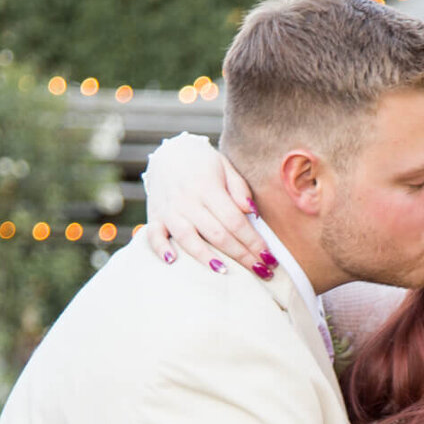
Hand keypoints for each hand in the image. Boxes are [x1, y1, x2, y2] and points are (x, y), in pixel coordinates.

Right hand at [142, 133, 273, 276]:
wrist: (168, 152)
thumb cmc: (203, 163)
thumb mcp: (225, 166)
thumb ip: (239, 188)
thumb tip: (251, 211)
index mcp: (208, 187)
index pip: (235, 220)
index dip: (253, 241)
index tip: (269, 257)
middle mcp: (188, 200)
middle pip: (217, 234)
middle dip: (241, 255)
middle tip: (261, 271)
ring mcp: (169, 210)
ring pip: (188, 238)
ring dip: (206, 257)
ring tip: (225, 272)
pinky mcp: (155, 216)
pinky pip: (153, 235)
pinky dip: (160, 248)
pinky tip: (172, 261)